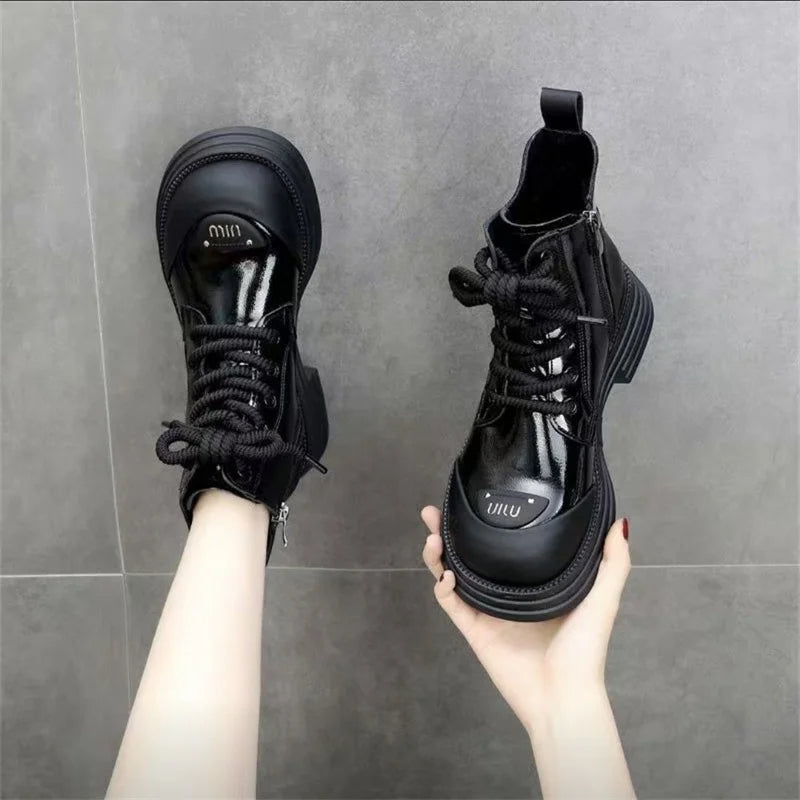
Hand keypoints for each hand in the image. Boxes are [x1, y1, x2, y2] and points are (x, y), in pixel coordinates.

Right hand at [421, 507, 629, 733]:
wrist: (564, 695)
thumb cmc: (586, 649)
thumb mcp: (604, 598)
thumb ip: (613, 562)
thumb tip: (619, 521)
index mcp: (533, 581)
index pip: (502, 543)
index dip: (485, 522)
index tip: (475, 499)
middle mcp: (506, 591)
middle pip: (469, 554)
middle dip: (448, 531)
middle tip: (433, 512)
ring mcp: (488, 610)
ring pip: (452, 574)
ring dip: (438, 555)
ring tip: (433, 536)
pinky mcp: (475, 630)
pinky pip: (451, 604)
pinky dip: (442, 587)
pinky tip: (447, 573)